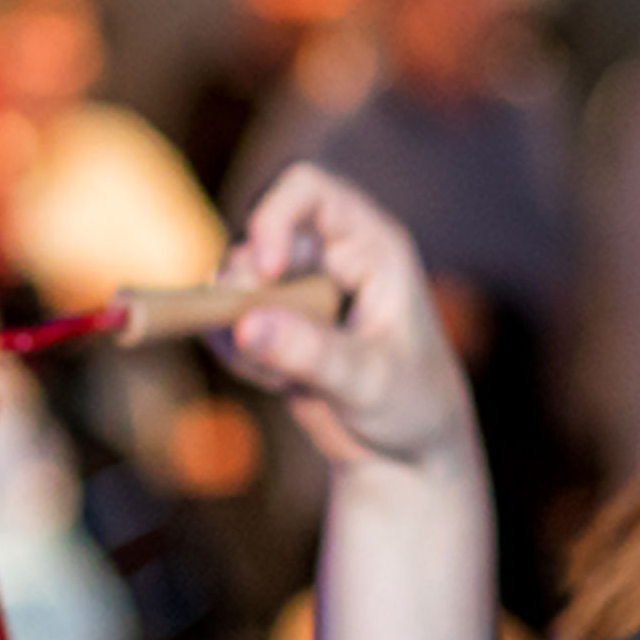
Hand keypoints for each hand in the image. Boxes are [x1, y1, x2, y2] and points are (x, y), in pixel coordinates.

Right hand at [220, 164, 480, 475]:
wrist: (407, 450)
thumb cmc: (413, 405)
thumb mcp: (369, 382)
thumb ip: (312, 353)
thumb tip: (246, 324)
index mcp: (370, 245)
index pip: (308, 189)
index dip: (274, 217)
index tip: (265, 272)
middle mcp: (329, 255)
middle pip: (257, 239)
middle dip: (246, 292)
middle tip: (257, 341)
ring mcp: (296, 288)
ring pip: (233, 282)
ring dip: (240, 330)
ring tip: (282, 379)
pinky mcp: (272, 324)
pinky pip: (226, 321)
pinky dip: (237, 353)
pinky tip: (276, 384)